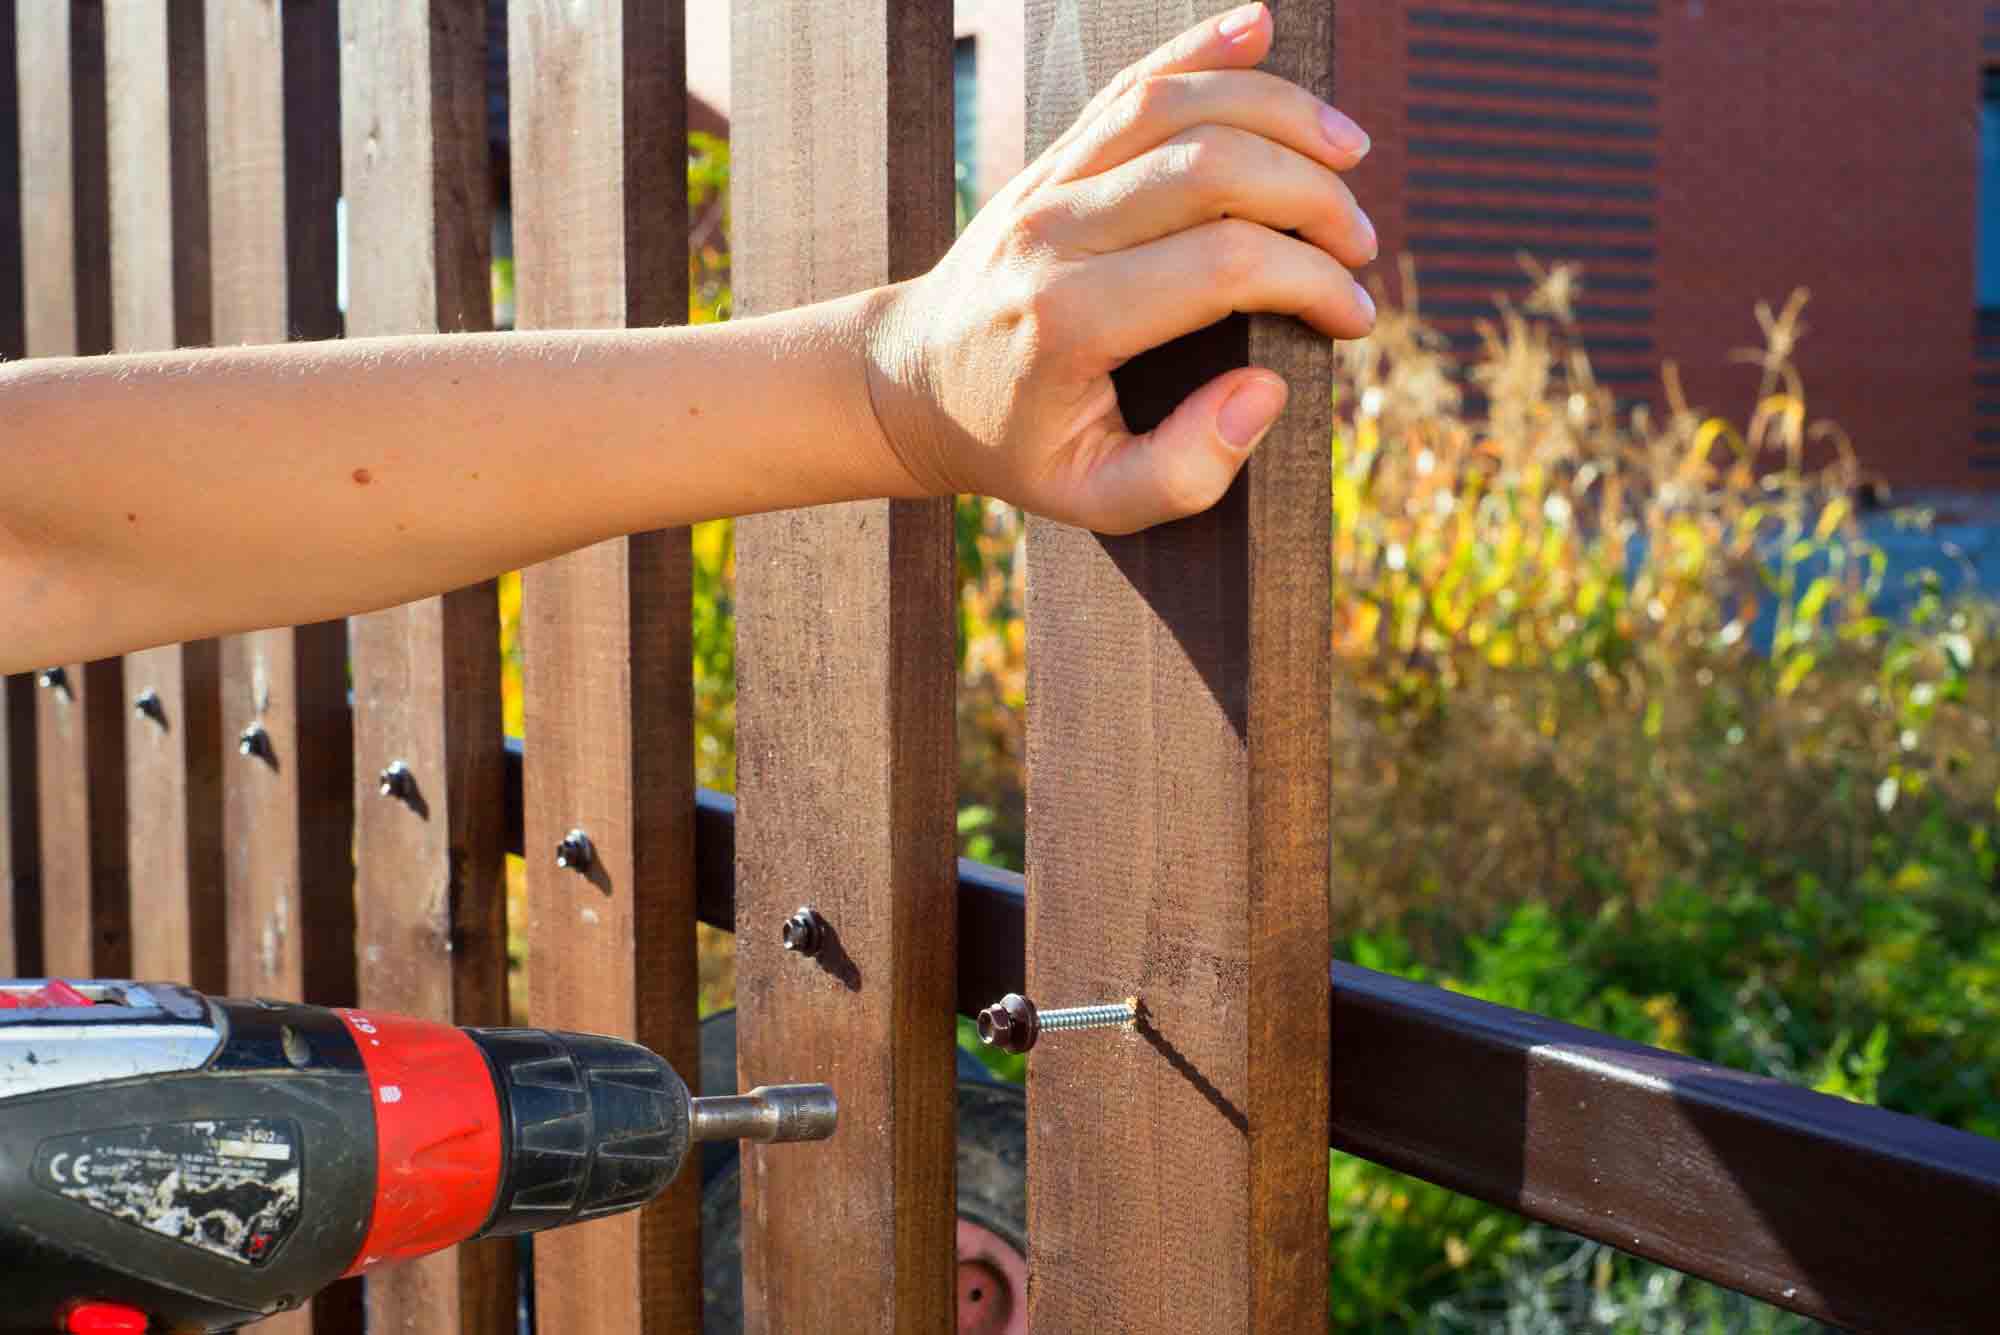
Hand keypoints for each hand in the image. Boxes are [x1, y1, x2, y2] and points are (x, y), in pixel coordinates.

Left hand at [867, 2, 1374, 534]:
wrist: (912, 384)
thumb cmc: (1014, 445)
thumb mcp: (1093, 498)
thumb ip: (1186, 471)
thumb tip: (1266, 390)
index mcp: (1068, 321)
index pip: (1222, 267)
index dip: (1311, 283)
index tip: (1354, 318)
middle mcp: (1054, 234)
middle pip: (1210, 168)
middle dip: (1311, 196)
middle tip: (1361, 243)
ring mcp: (1046, 183)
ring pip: (1173, 105)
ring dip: (1277, 112)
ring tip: (1348, 150)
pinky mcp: (1050, 157)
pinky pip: (1129, 84)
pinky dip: (1199, 49)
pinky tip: (1261, 27)